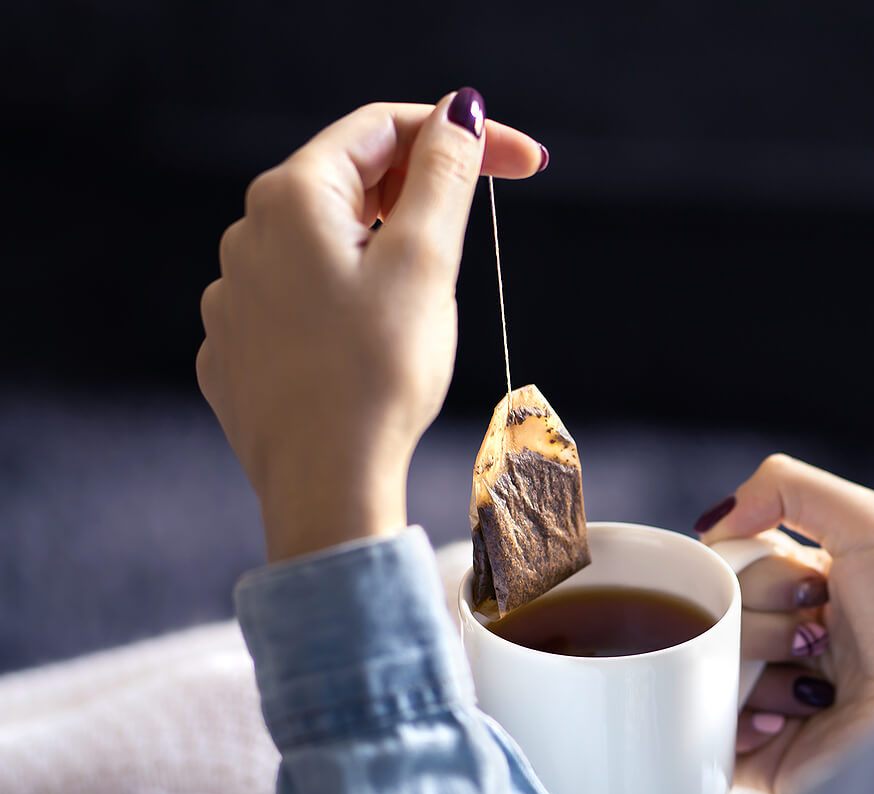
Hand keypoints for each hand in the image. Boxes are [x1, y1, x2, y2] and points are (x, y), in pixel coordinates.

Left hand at [198, 90, 546, 561]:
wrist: (325, 483)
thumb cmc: (376, 374)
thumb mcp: (425, 261)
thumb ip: (443, 176)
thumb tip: (459, 115)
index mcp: (293, 197)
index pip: (384, 129)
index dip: (459, 134)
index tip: (522, 163)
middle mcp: (249, 235)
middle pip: (350, 182)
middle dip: (420, 193)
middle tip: (481, 226)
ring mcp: (238, 296)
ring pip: (326, 246)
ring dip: (383, 252)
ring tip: (426, 306)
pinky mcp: (241, 351)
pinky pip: (303, 302)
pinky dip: (348, 304)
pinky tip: (375, 344)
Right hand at [698, 455, 873, 793]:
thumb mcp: (871, 525)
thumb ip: (786, 488)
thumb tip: (712, 520)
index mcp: (807, 590)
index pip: (735, 564)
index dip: (758, 569)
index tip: (811, 584)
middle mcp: (786, 643)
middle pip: (718, 614)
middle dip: (765, 619)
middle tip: (819, 637)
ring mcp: (770, 702)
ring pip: (706, 668)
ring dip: (759, 670)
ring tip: (815, 689)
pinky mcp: (760, 760)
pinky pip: (705, 733)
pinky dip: (735, 722)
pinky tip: (783, 723)